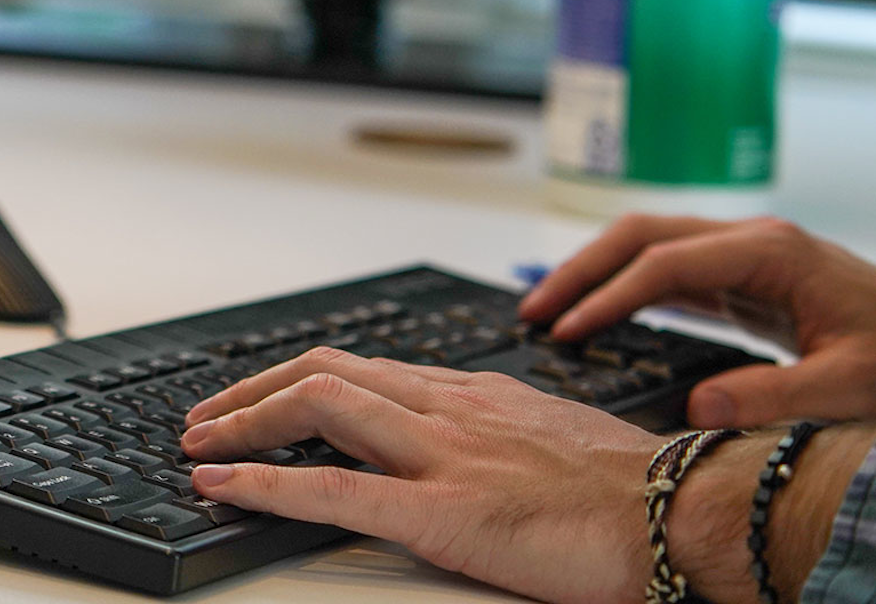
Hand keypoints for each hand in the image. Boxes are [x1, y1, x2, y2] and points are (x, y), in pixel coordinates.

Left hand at [181, 347, 660, 603]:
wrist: (678, 510)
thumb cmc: (618, 483)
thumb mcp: (537, 432)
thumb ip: (481, 427)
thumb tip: (440, 438)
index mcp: (466, 392)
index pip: (357, 366)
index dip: (291, 379)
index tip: (254, 398)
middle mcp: (445, 407)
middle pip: (322, 373)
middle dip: (249, 393)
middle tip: (204, 419)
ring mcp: (442, 453)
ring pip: (318, 408)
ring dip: (243, 423)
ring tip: (197, 445)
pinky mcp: (446, 510)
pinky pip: (335, 487)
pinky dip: (266, 484)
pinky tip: (223, 486)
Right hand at [518, 214, 875, 427]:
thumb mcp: (850, 384)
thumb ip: (775, 396)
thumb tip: (698, 410)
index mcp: (770, 252)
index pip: (664, 264)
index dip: (608, 298)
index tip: (566, 333)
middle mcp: (748, 240)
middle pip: (640, 236)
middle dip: (580, 270)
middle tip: (534, 311)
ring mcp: (740, 254)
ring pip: (645, 245)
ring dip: (593, 273)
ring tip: (548, 310)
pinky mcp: (737, 277)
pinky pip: (663, 270)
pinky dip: (621, 287)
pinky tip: (596, 312)